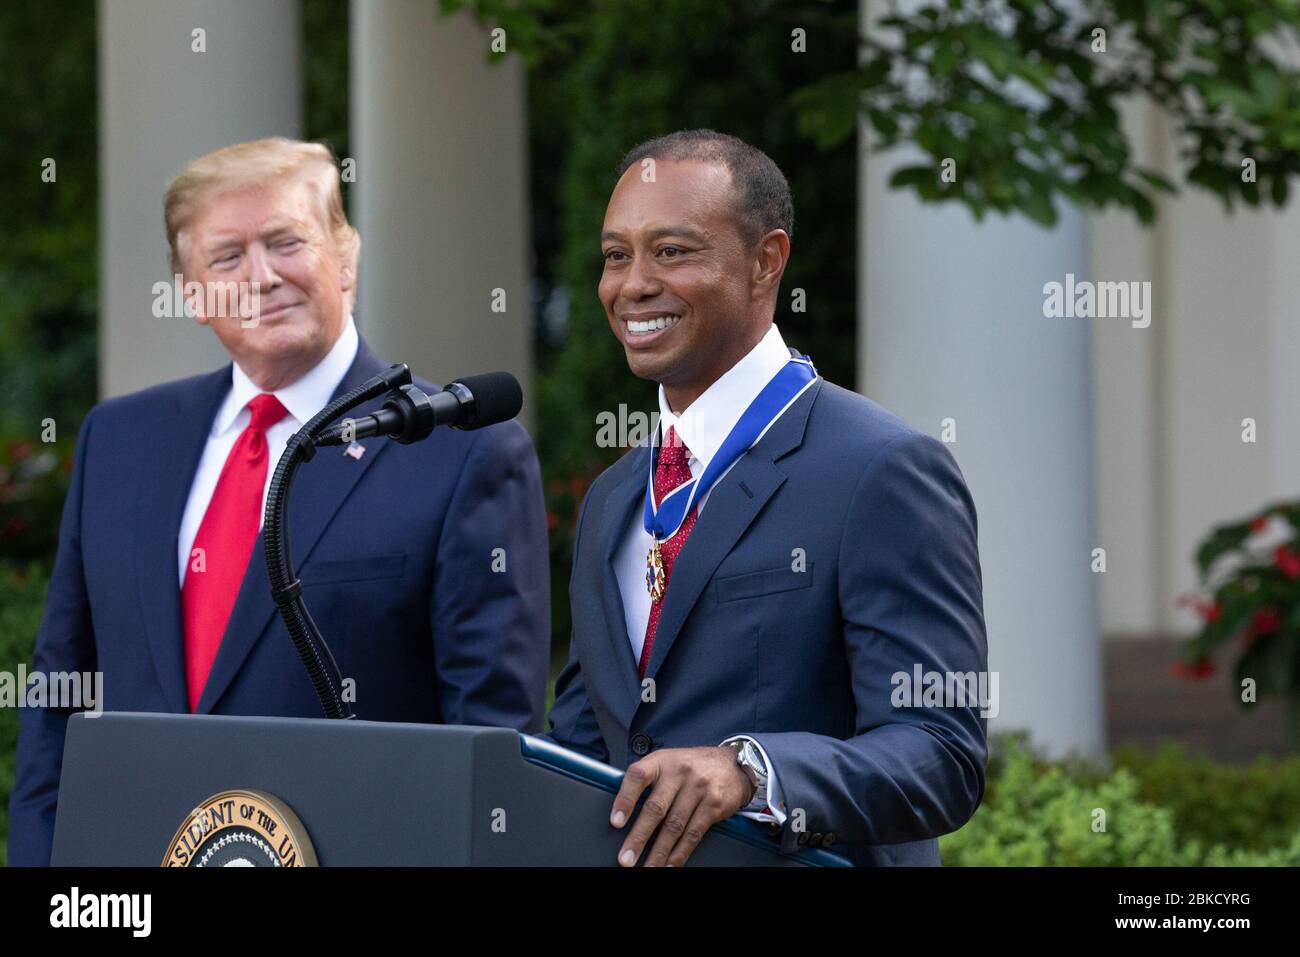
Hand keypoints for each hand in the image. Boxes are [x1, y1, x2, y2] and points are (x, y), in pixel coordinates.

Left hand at [609, 745, 755, 866]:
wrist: (732, 765)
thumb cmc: (691, 766)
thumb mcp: (668, 762)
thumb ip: (648, 779)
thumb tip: (622, 809)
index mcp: (662, 760)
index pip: (638, 776)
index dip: (625, 800)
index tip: (615, 823)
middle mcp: (680, 772)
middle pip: (656, 808)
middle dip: (638, 837)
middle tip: (626, 858)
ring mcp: (698, 788)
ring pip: (674, 826)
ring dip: (659, 852)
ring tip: (647, 867)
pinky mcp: (713, 805)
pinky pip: (694, 833)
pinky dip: (680, 853)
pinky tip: (670, 864)